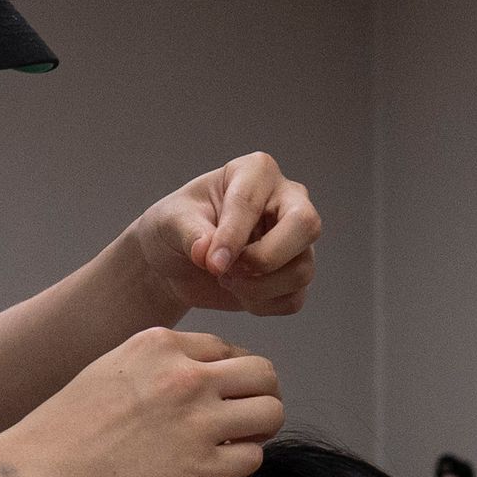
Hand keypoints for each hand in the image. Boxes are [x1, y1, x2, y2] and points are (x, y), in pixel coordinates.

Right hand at [0, 326, 281, 476]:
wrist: (44, 471)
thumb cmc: (70, 426)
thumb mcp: (114, 367)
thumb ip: (161, 364)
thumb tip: (204, 374)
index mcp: (162, 345)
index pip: (226, 349)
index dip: (228, 374)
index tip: (218, 395)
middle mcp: (186, 377)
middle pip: (263, 373)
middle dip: (260, 394)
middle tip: (246, 416)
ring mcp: (198, 422)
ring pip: (271, 412)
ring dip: (261, 428)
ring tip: (239, 441)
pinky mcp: (202, 467)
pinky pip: (253, 458)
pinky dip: (241, 463)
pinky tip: (217, 467)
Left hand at [131, 151, 317, 317]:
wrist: (175, 261)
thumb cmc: (176, 227)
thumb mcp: (170, 221)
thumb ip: (190, 233)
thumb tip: (208, 253)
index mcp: (256, 172)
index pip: (254, 201)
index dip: (233, 236)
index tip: (209, 261)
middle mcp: (287, 201)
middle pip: (306, 227)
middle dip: (265, 259)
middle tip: (227, 270)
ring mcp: (297, 240)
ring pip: (301, 271)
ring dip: (257, 288)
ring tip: (224, 279)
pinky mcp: (296, 274)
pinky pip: (293, 299)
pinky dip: (261, 304)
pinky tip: (238, 292)